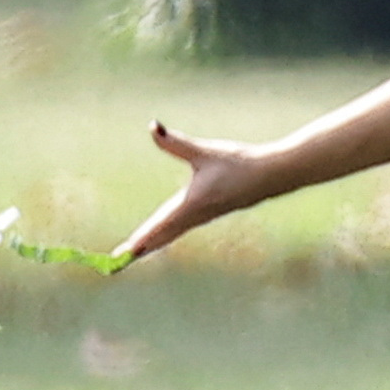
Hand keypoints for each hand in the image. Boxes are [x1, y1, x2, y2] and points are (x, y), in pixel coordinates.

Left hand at [116, 120, 272, 264]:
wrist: (272, 176)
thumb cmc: (239, 163)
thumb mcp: (204, 151)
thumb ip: (176, 142)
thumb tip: (153, 127)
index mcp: (192, 204)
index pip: (160, 225)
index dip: (141, 238)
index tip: (124, 253)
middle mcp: (196, 214)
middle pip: (163, 236)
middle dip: (140, 248)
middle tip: (117, 263)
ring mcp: (204, 216)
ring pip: (172, 234)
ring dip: (152, 243)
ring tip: (133, 253)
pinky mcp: (210, 212)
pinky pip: (181, 229)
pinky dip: (166, 235)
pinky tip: (162, 235)